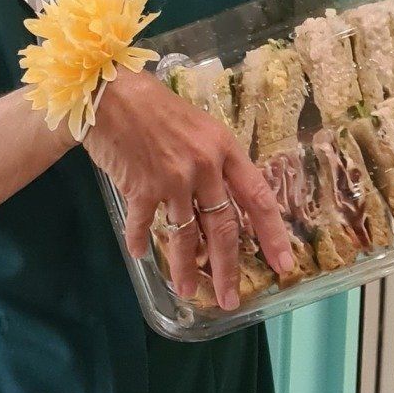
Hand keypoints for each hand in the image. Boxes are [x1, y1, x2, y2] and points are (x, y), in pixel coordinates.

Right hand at [83, 67, 292, 310]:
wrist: (109, 93)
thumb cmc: (154, 105)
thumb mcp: (198, 126)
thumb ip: (212, 161)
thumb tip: (219, 200)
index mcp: (225, 148)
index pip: (258, 198)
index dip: (272, 235)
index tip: (284, 264)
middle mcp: (204, 167)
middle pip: (224, 228)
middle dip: (228, 269)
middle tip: (230, 299)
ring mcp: (173, 179)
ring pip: (186, 236)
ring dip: (187, 268)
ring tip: (188, 291)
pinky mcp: (141, 188)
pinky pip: (145, 226)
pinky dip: (140, 242)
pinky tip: (139, 254)